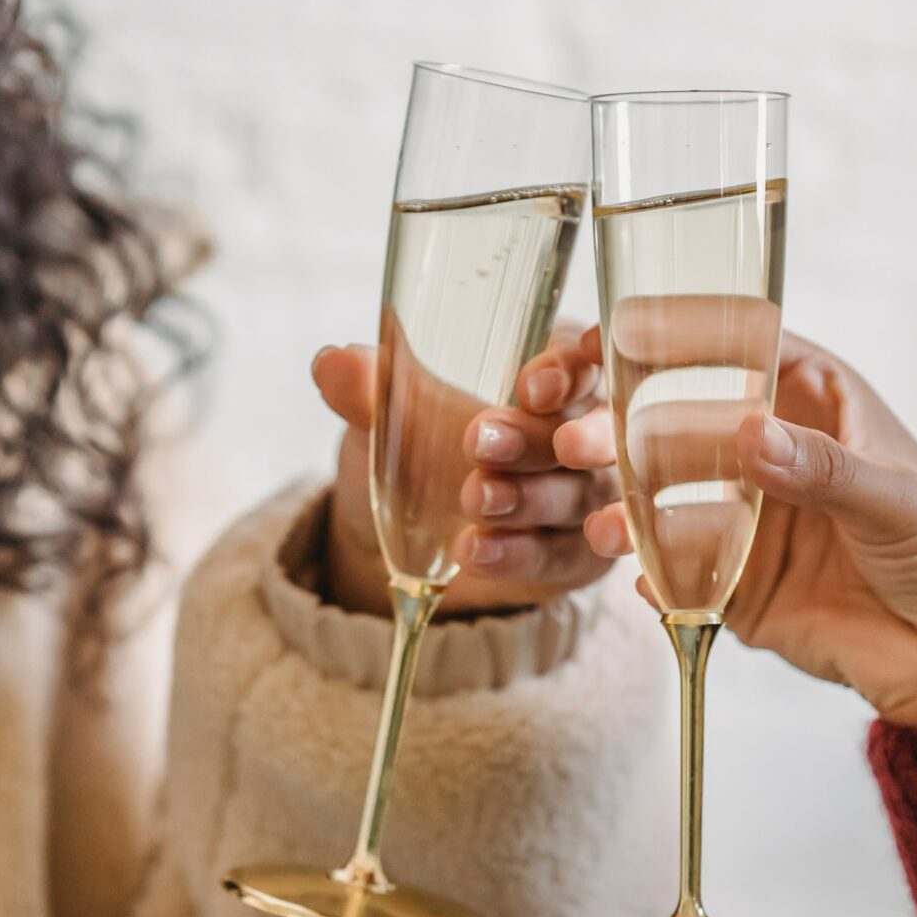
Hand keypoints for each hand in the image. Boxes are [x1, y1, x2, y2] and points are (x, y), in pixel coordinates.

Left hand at [314, 324, 618, 616]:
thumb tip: (331, 364)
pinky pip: (559, 555)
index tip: (529, 387)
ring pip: (575, 496)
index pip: (582, 360)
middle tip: (481, 442)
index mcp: (551, 375)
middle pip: (586, 430)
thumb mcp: (390, 415)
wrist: (403, 539)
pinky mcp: (578, 556)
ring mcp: (586, 497)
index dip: (566, 371)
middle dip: (536, 437)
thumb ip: (370, 388)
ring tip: (472, 499)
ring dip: (525, 498)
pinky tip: (475, 551)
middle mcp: (583, 432)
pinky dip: (518, 554)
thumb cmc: (416, 449)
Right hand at [555, 322, 916, 728]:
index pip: (741, 351)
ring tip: (608, 525)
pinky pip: (684, 578)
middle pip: (686, 424)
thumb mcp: (897, 501)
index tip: (618, 336)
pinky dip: (659, 576)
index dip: (681, 338)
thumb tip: (749, 431)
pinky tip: (644, 578)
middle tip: (586, 442)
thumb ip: (821, 469)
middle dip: (631, 431)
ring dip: (630, 508)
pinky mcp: (742, 592)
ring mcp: (754, 524)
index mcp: (819, 405)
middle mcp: (777, 456)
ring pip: (672, 501)